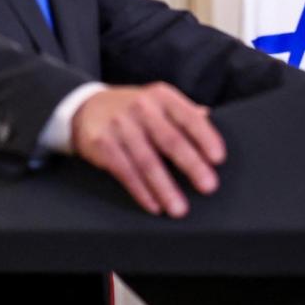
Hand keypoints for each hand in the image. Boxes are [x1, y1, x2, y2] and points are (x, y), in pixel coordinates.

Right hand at [71, 83, 225, 216]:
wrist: (86, 108)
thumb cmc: (133, 110)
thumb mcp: (158, 102)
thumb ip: (184, 112)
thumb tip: (209, 117)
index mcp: (162, 96)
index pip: (189, 117)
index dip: (206, 138)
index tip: (219, 158)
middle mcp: (142, 108)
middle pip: (170, 140)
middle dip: (191, 165)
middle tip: (208, 186)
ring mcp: (120, 126)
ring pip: (147, 161)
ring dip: (165, 188)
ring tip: (179, 208)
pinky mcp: (103, 145)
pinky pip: (125, 172)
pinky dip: (141, 191)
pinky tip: (154, 205)